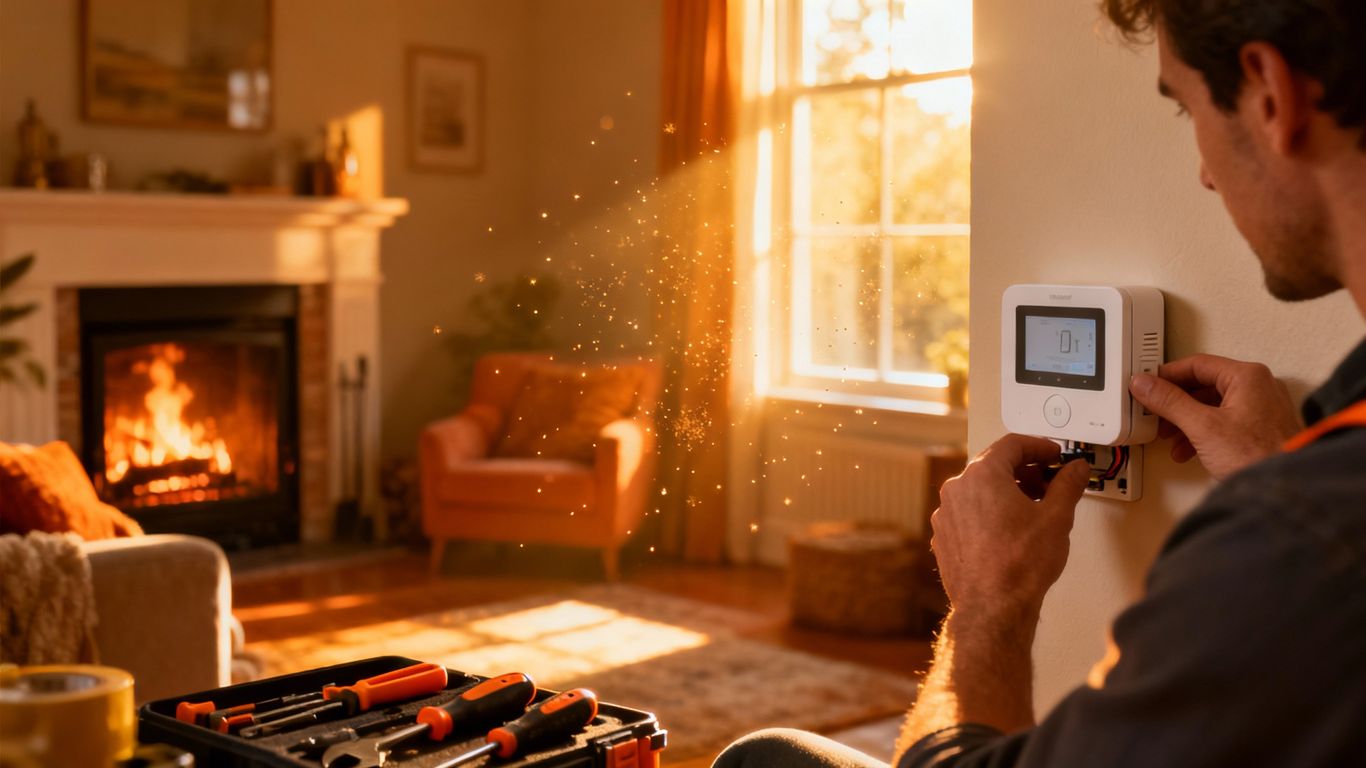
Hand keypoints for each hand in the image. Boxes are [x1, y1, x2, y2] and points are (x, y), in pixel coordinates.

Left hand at [931, 435, 1089, 620]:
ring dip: (1007, 492)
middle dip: (1025, 470)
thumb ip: (1067, 485)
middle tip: (1049, 482)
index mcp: (981, 475)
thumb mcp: (1056, 517)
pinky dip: (989, 512)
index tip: (1055, 455)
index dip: (1039, 446)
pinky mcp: (944, 537)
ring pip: (979, 491)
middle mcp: (957, 490)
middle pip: (993, 465)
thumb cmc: (1020, 564)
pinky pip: (968, 513)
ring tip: (1033, 509)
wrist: (992, 607)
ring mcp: (946, 515)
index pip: (1012, 444)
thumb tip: (1076, 470)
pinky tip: (1010, 530)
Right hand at [1129, 354, 1301, 480]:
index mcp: (1247, 376)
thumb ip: (1169, 402)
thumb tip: (1144, 384)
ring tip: (1170, 437)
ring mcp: (1263, 407)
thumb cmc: (1258, 456)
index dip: (1167, 375)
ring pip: (1213, 405)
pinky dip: (1204, 431)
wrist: (1285, 489)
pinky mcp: (1262, 428)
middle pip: (1204, 385)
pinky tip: (1190, 449)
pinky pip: (1225, 420)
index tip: (1147, 385)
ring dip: (1187, 420)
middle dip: (1175, 403)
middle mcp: (1259, 387)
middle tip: (1155, 413)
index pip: (1196, 364)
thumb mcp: (1202, 426)